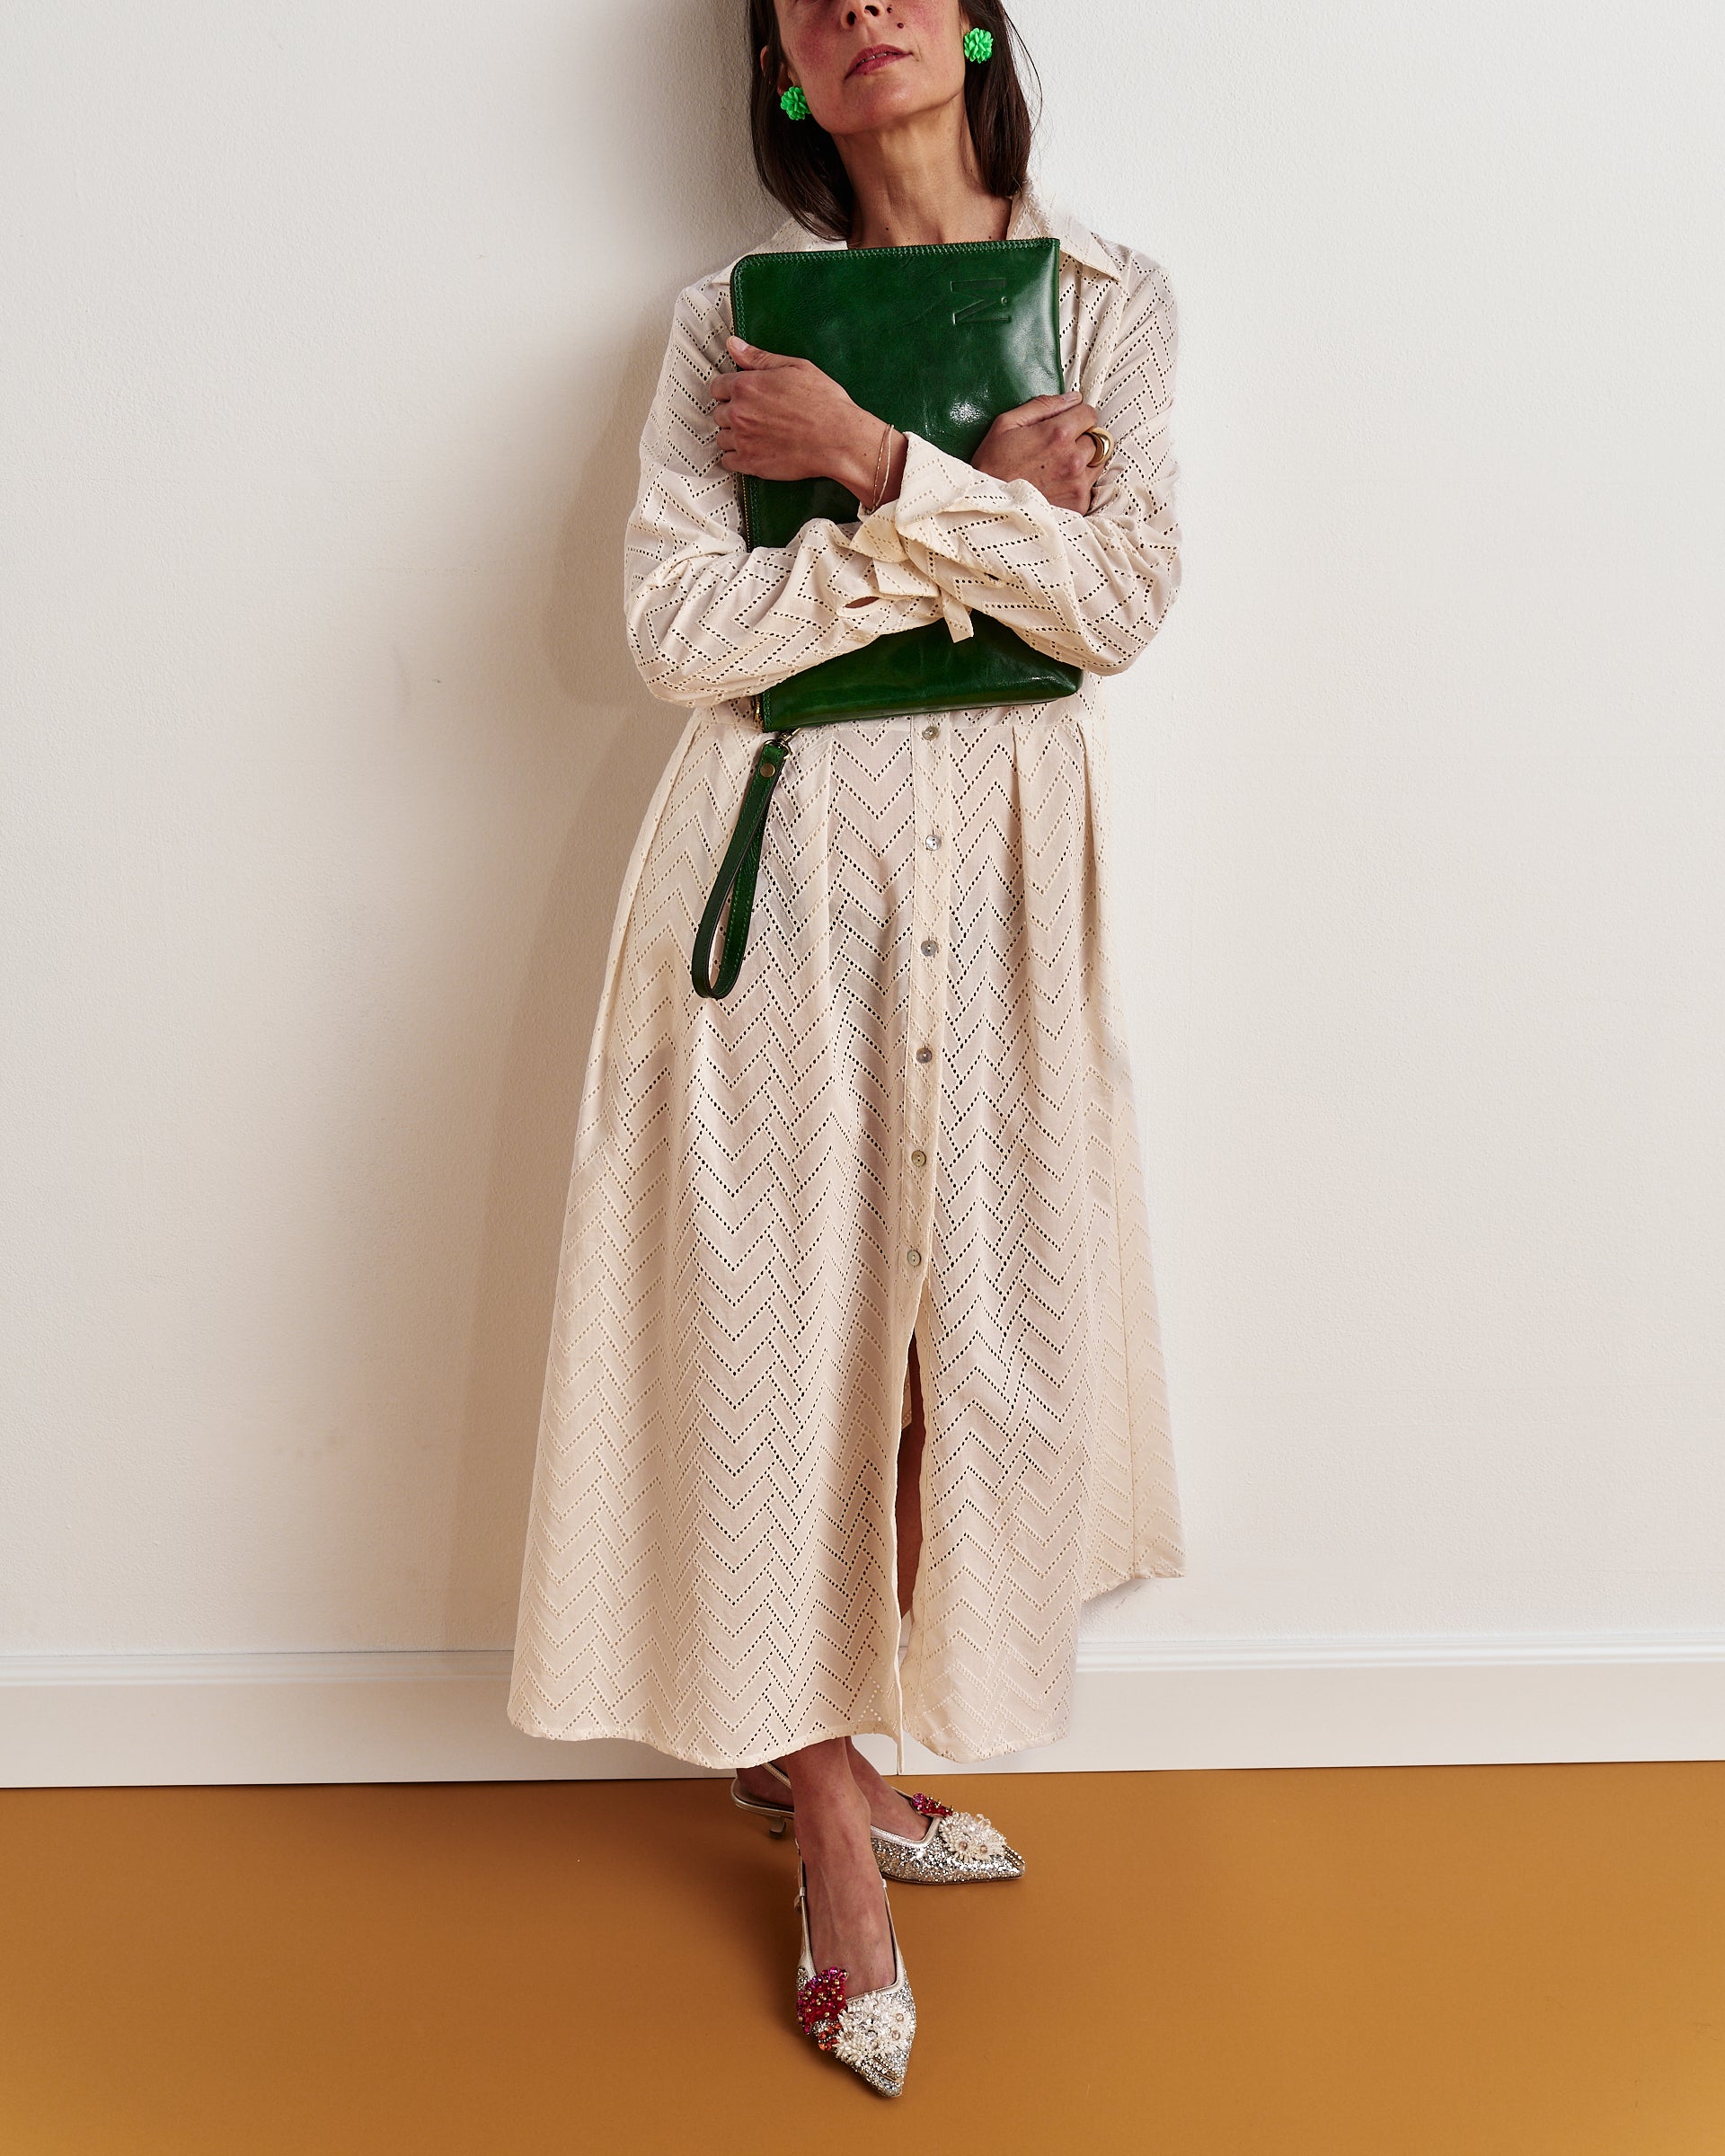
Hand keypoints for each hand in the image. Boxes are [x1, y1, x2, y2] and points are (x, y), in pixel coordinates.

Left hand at [712, 336, 886, 497]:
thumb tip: (734, 345)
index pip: (717, 386)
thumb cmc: (823, 403)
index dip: (728, 390)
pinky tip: (750, 452)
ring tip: (753, 435)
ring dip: (733, 436)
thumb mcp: (795, 367)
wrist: (838, 438)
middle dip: (732, 413)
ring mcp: (743, 440)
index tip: (738, 395)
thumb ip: (759, 357)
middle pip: (718, 413)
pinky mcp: (750, 463)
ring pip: (721, 437)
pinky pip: (727, 461)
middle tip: (752, 416)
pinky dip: (735, 458)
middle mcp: (739, 413)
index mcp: (747, 386)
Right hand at [972, 390, 1105, 512]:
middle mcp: (1074, 459)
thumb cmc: (991, 466)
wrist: (987, 509)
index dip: (1077, 416)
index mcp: (1059, 434)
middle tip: (1059, 448)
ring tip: (1059, 467)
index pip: (1090, 413)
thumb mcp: (1007, 424)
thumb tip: (1073, 398)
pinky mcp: (1078, 505)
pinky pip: (1090, 487)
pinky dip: (1079, 484)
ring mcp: (1078, 485)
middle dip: (1082, 439)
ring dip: (1085, 461)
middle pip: (1097, 438)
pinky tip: (1058, 485)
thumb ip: (1043, 406)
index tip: (1066, 424)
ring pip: (1097, 462)